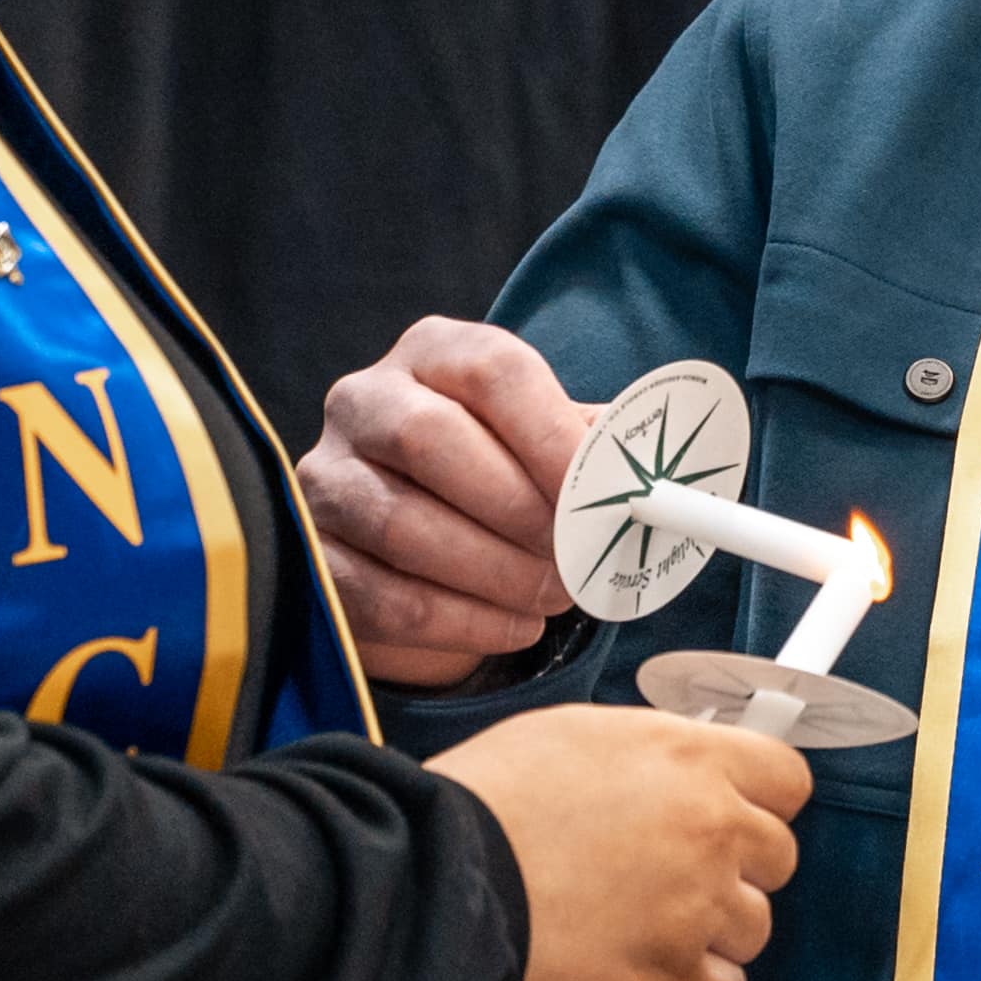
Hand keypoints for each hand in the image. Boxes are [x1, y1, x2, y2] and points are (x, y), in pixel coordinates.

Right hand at [307, 315, 595, 686]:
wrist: (425, 538)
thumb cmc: (507, 476)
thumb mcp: (554, 444)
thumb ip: (606, 452)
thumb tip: (669, 483)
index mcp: (437, 353)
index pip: (493, 371)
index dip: (554, 435)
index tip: (608, 494)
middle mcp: (365, 400)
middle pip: (431, 439)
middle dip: (518, 510)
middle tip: (575, 559)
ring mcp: (324, 476)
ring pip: (400, 523)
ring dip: (494, 573)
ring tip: (552, 598)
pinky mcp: (311, 553)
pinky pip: (380, 595)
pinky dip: (459, 622)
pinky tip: (513, 627)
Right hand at [439, 705, 805, 980]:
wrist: (431, 879)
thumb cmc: (486, 800)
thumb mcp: (576, 734)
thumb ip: (654, 749)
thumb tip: (689, 758)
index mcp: (691, 759)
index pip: (787, 779)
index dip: (759, 800)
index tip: (734, 815)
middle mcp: (710, 830)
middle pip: (776, 858)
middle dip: (734, 869)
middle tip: (674, 875)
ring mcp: (695, 909)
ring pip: (752, 929)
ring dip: (710, 930)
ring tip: (644, 923)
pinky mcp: (668, 979)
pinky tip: (640, 967)